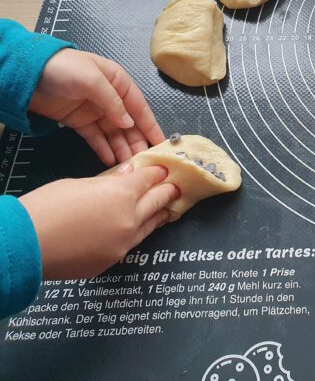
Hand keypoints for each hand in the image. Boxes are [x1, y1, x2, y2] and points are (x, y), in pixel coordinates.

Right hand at [19, 165, 178, 279]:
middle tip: (176, 188)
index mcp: (122, 194)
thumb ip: (108, 181)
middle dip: (167, 193)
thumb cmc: (45, 209)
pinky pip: (131, 243)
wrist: (23, 246)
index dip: (157, 172)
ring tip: (168, 209)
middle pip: (157, 202)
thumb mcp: (77, 184)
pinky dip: (137, 233)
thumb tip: (126, 175)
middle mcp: (129, 219)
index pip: (149, 179)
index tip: (163, 169)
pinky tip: (138, 229)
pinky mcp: (112, 260)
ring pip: (150, 226)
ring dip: (160, 215)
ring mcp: (123, 243)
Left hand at [28, 49, 164, 164]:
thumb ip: (113, 102)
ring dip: (121, 148)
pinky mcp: (79, 122)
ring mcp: (95, 111)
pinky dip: (103, 149)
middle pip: (129, 124)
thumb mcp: (93, 80)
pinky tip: (110, 160)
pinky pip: (95, 138)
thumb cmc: (65, 68)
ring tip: (128, 166)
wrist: (29, 72)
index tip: (161, 143)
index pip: (140, 108)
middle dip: (137, 142)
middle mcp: (111, 98)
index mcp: (119, 83)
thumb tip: (129, 124)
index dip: (151, 126)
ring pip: (113, 134)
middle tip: (144, 162)